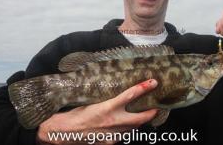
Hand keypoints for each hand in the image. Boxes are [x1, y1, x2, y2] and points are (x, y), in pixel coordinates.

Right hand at [36, 79, 157, 144]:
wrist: (65, 132)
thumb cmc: (76, 113)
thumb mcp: (92, 100)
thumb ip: (108, 98)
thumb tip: (119, 91)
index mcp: (107, 107)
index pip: (130, 95)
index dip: (144, 88)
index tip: (153, 82)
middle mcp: (113, 121)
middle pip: (140, 117)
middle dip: (151, 112)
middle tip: (157, 106)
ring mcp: (113, 134)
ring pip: (134, 127)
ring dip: (139, 121)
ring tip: (142, 113)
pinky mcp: (110, 142)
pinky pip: (123, 135)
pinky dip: (127, 129)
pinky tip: (125, 125)